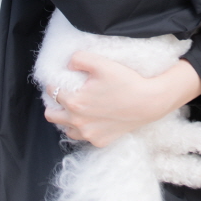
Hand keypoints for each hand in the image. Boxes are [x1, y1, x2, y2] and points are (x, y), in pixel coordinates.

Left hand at [45, 52, 200, 148]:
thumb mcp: (101, 63)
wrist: (149, 102)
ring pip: (65, 129)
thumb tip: (67, 64)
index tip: (62, 80)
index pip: (51, 91)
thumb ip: (79, 59)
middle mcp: (78, 122)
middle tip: (65, 96)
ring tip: (78, 108)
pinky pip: (83, 137)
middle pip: (51, 115)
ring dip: (67, 119)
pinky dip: (83, 128)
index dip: (54, 83)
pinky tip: (92, 118)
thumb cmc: (126, 82)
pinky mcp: (99, 141)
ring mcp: (89, 134)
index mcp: (74, 102)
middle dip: (54, 104)